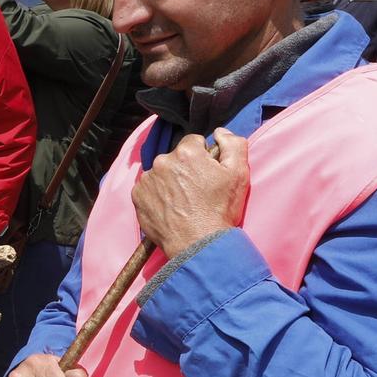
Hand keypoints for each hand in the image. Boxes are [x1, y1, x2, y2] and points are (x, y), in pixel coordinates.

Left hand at [132, 128, 247, 257]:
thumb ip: (233, 144)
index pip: (193, 142)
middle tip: (196, 191)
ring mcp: (147, 180)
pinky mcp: (137, 196)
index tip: (207, 174)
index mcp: (186, 152)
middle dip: (185, 169)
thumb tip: (219, 132)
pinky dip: (156, 195)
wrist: (198, 244)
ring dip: (169, 181)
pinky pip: (147, 189)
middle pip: (175, 158)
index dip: (203, 157)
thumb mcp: (239, 174)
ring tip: (183, 202)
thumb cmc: (220, 210)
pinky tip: (169, 208)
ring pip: (161, 173)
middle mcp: (162, 161)